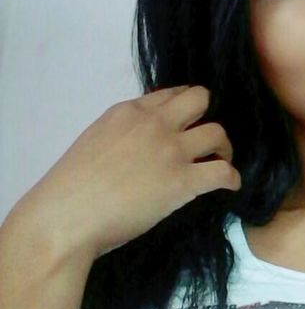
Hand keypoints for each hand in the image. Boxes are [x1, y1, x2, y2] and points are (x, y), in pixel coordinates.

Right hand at [10, 86, 240, 262]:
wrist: (68, 214)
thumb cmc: (72, 187)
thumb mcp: (95, 141)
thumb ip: (122, 136)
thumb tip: (139, 148)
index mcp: (127, 112)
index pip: (169, 94)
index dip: (183, 108)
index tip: (187, 123)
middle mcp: (153, 124)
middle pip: (200, 99)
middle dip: (207, 116)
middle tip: (206, 139)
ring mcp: (171, 151)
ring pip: (217, 132)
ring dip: (224, 147)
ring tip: (220, 162)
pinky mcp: (182, 182)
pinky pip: (223, 172)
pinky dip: (232, 178)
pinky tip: (230, 185)